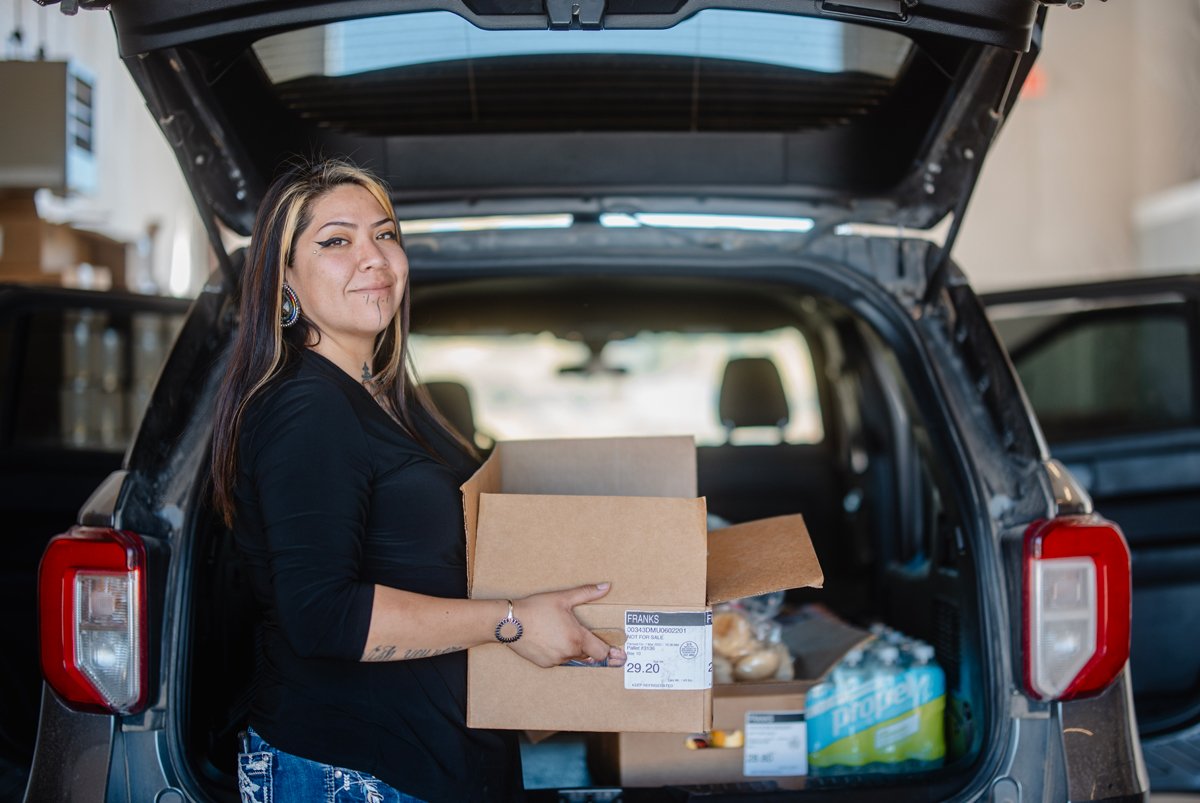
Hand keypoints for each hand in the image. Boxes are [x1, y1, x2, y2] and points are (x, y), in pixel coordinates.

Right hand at [506, 583, 626, 668]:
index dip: (609, 651)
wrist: (509, 622)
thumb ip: (587, 593)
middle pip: (587, 655)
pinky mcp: (544, 664)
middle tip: (581, 634)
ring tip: (560, 632)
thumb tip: (606, 586)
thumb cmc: (536, 608)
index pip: (601, 653)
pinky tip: (549, 639)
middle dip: (587, 646)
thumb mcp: (563, 598)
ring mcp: (556, 660)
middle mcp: (568, 652)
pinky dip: (558, 652)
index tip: (618, 654)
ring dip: (571, 649)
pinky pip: (558, 660)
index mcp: (577, 638)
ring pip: (572, 657)